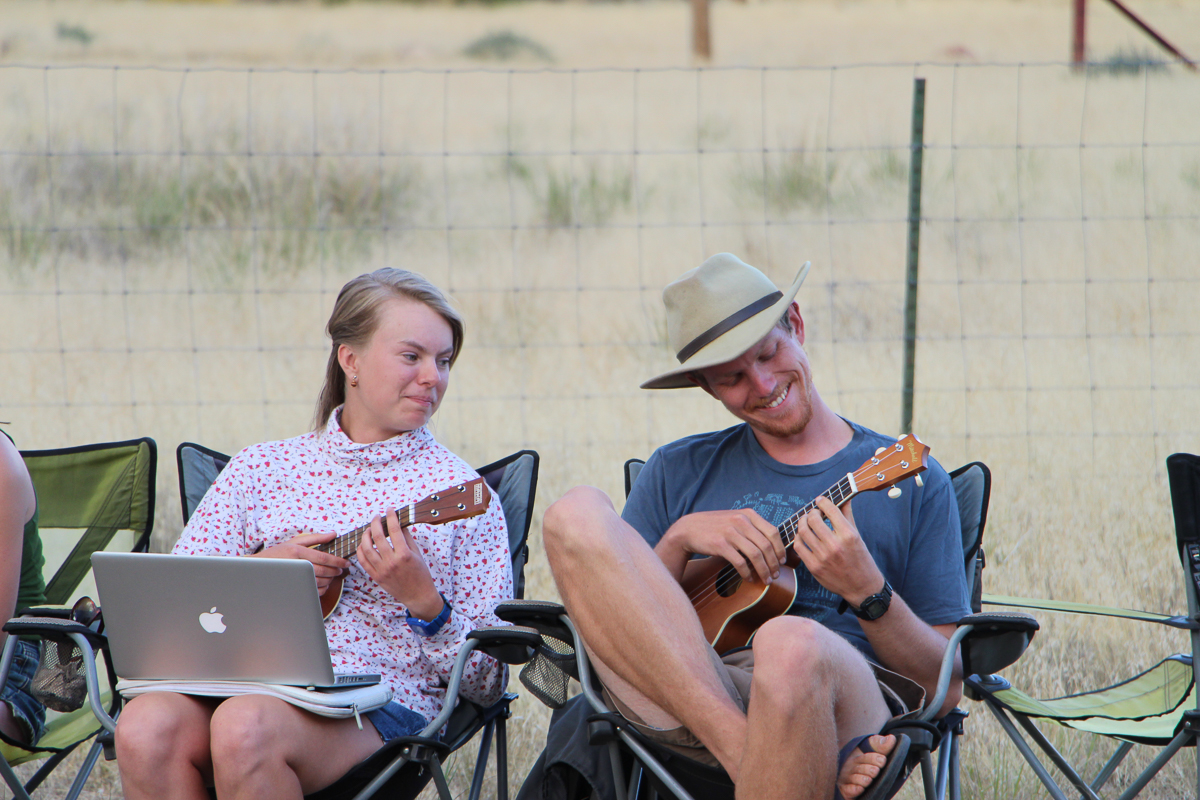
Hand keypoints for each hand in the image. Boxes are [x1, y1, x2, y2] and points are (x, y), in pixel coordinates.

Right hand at [252, 531, 349, 595]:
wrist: (257, 569)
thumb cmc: (277, 554)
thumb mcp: (295, 542)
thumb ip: (316, 538)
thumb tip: (333, 534)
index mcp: (297, 552)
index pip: (324, 558)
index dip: (338, 561)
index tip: (346, 563)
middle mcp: (296, 565)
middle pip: (324, 570)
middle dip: (336, 571)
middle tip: (341, 570)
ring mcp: (294, 578)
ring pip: (320, 582)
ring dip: (330, 580)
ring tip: (332, 576)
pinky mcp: (294, 589)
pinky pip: (313, 592)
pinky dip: (322, 589)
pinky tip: (323, 584)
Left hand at [357, 509, 442, 620]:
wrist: (418, 595)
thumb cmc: (421, 574)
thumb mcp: (417, 554)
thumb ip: (407, 538)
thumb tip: (399, 524)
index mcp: (404, 554)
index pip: (394, 530)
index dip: (391, 517)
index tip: (389, 510)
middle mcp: (391, 562)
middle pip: (378, 537)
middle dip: (375, 523)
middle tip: (376, 517)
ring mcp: (382, 570)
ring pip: (366, 549)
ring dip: (365, 536)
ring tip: (369, 530)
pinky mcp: (376, 576)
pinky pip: (363, 561)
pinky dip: (361, 551)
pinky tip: (363, 544)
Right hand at [661, 508, 784, 583]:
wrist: (688, 529)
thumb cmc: (715, 527)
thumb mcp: (735, 519)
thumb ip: (752, 527)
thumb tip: (772, 547)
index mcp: (748, 514)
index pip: (773, 532)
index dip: (780, 549)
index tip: (782, 562)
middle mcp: (741, 521)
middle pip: (766, 546)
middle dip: (774, 564)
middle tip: (775, 575)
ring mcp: (730, 532)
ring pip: (755, 555)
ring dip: (763, 570)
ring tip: (765, 580)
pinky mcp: (720, 544)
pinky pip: (740, 562)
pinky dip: (746, 573)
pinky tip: (748, 578)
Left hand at [793, 497, 884, 607]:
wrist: (862, 587)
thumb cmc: (861, 560)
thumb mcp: (858, 536)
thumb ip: (847, 516)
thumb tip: (843, 498)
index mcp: (849, 535)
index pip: (831, 510)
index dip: (823, 502)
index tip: (820, 500)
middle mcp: (835, 545)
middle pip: (813, 519)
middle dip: (811, 513)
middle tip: (813, 513)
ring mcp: (823, 557)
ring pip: (803, 531)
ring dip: (802, 523)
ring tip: (806, 522)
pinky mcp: (814, 567)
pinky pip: (798, 546)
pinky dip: (798, 538)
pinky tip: (803, 536)